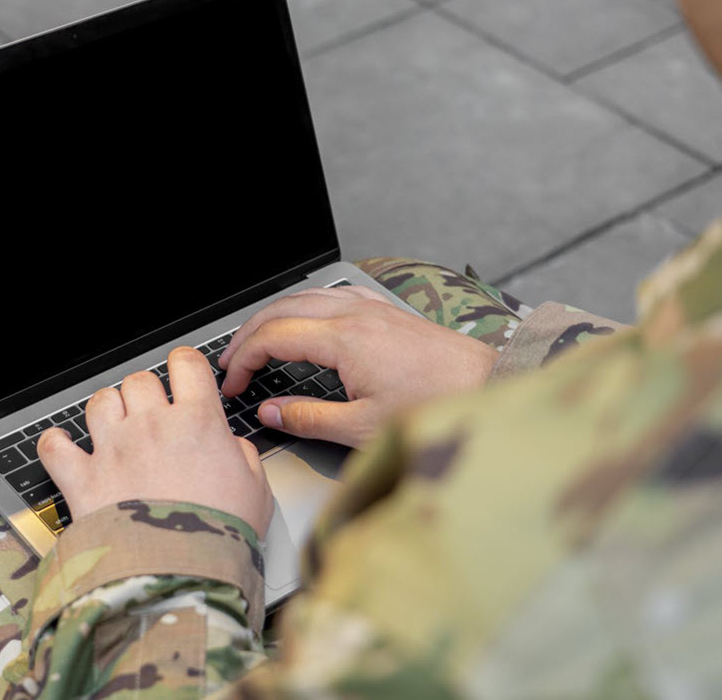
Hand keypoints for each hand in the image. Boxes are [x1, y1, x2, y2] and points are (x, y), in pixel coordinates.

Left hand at [37, 347, 273, 537]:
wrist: (180, 574)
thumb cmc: (220, 538)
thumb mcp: (257, 492)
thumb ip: (242, 457)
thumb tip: (231, 447)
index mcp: (198, 423)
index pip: (186, 364)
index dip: (186, 366)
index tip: (185, 376)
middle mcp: (151, 427)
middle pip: (139, 381)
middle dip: (147, 393)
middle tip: (153, 415)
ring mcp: (113, 449)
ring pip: (100, 402)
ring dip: (108, 410)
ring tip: (116, 428)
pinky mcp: (82, 479)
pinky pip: (54, 447)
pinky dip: (55, 443)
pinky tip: (63, 445)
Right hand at [217, 285, 499, 448]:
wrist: (488, 386)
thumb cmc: (435, 406)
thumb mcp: (363, 427)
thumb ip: (308, 418)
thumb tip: (271, 413)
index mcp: (344, 339)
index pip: (273, 336)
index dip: (244, 359)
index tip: (233, 384)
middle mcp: (356, 314)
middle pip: (283, 308)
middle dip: (249, 333)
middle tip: (233, 363)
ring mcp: (373, 308)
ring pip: (307, 296)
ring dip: (276, 316)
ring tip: (258, 341)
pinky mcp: (387, 312)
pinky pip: (336, 295)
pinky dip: (308, 306)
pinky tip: (307, 321)